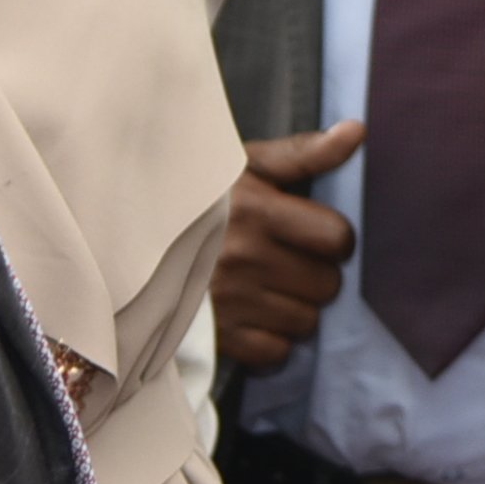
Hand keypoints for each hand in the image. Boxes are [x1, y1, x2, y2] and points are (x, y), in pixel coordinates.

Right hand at [214, 124, 361, 369]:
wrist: (128, 237)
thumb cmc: (199, 199)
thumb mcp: (245, 166)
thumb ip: (303, 153)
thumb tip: (356, 131)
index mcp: (256, 210)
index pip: (336, 238)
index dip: (333, 239)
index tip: (314, 235)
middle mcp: (245, 258)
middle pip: (326, 285)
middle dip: (316, 275)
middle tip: (289, 263)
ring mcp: (231, 301)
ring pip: (305, 322)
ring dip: (296, 309)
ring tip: (270, 289)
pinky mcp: (217, 338)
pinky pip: (275, 352)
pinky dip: (271, 340)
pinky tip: (255, 316)